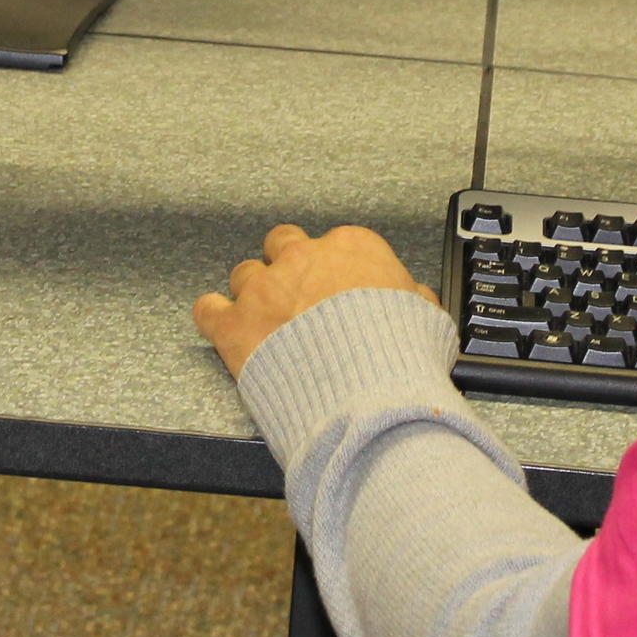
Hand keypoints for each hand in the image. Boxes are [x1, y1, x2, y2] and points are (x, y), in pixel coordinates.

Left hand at [193, 223, 433, 377]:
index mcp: (352, 250)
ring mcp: (265, 289)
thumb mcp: (428, 320)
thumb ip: (414, 301)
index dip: (333, 269)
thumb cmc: (399, 356)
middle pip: (282, 244)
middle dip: (286, 266)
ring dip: (251, 295)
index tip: (335, 287)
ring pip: (244, 274)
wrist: (368, 393)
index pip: (335, 243)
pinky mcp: (234, 324)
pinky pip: (208, 308)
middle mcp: (304, 259)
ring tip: (261, 320)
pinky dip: (212, 317)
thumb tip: (417, 299)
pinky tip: (220, 324)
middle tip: (294, 296)